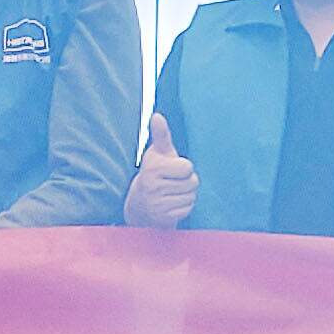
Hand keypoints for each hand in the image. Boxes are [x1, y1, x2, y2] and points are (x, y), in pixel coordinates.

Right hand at [125, 113, 197, 229]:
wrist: (141, 204)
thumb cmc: (155, 173)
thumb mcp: (157, 154)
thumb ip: (161, 135)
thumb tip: (157, 116)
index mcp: (152, 167)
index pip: (187, 167)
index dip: (184, 168)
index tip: (172, 169)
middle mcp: (152, 185)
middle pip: (192, 182)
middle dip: (187, 182)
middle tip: (172, 183)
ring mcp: (156, 203)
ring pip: (191, 196)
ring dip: (186, 195)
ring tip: (172, 193)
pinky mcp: (163, 217)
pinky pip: (188, 209)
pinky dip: (184, 207)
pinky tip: (172, 204)